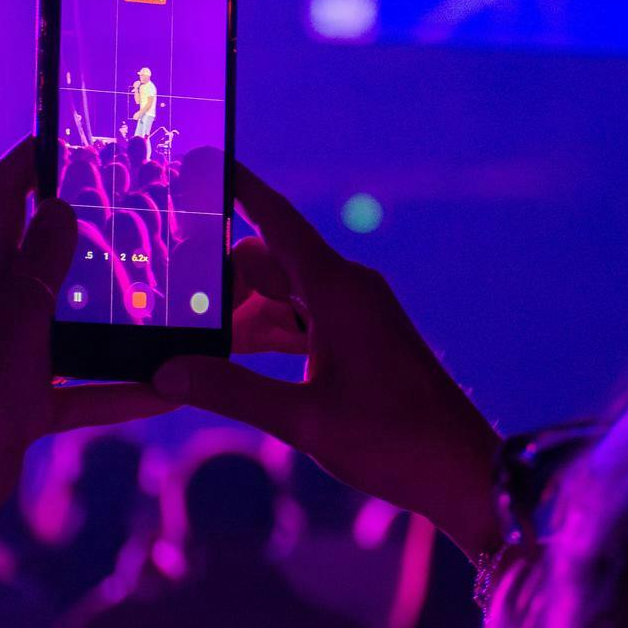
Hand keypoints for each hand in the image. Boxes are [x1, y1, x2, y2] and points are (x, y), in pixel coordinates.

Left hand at [0, 140, 181, 551]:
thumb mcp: (14, 315)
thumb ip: (42, 262)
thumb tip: (59, 204)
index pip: (2, 197)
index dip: (29, 160)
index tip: (68, 134)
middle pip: (46, 256)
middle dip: (89, 231)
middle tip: (144, 208)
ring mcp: (13, 357)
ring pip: (73, 324)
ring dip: (116, 314)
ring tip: (170, 293)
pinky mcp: (28, 405)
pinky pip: (86, 391)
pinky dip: (124, 390)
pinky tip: (171, 388)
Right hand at [153, 152, 502, 556]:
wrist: (462, 469)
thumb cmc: (393, 441)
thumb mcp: (302, 420)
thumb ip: (231, 391)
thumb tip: (166, 372)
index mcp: (337, 289)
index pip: (276, 219)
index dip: (238, 186)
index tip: (203, 158)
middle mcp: (349, 288)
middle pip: (270, 259)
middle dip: (221, 275)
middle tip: (166, 292)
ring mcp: (359, 312)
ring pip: (286, 291)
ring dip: (245, 308)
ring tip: (190, 326)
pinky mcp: (364, 337)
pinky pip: (307, 316)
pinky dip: (272, 327)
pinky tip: (237, 352)